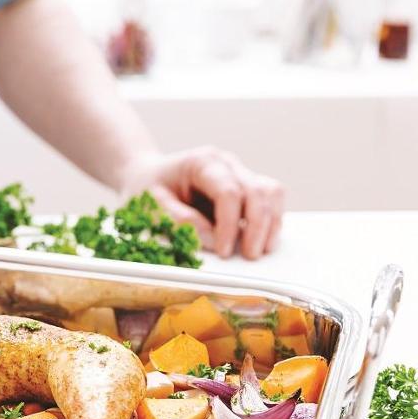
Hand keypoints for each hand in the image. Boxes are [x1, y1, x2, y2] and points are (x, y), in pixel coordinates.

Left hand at [117, 146, 284, 260]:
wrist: (147, 176)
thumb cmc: (146, 190)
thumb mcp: (151, 206)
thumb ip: (180, 221)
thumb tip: (214, 240)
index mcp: (201, 162)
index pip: (228, 191)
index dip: (230, 224)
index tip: (225, 251)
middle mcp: (226, 163)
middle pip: (257, 190)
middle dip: (258, 226)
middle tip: (250, 256)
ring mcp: (239, 172)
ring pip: (271, 192)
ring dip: (271, 222)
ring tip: (262, 250)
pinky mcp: (245, 186)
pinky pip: (270, 199)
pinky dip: (271, 220)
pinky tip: (262, 240)